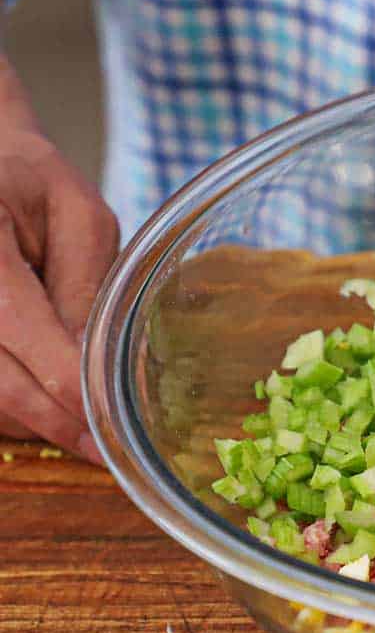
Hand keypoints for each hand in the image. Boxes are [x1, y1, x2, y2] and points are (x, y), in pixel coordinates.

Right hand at [0, 54, 117, 461]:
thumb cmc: (31, 184)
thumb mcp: (80, 217)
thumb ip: (86, 284)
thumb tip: (95, 362)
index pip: (14, 324)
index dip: (63, 381)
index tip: (107, 419)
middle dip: (51, 418)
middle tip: (103, 447)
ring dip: (28, 419)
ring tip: (81, 429)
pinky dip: (6, 406)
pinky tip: (45, 408)